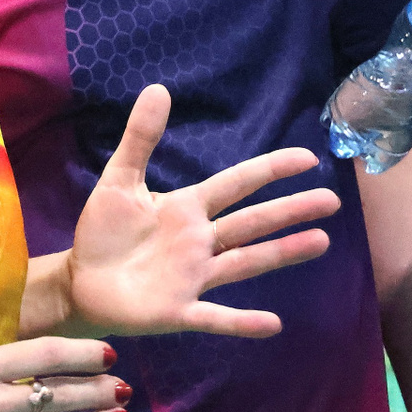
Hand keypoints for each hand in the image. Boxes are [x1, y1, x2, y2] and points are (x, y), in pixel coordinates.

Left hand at [65, 84, 340, 338]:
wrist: (80, 283)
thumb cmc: (104, 233)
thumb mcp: (119, 180)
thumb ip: (140, 139)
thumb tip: (158, 88)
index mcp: (189, 208)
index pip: (237, 183)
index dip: (271, 170)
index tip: (308, 158)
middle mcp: (201, 241)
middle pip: (253, 222)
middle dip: (290, 210)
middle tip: (332, 201)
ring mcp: (194, 277)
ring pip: (246, 262)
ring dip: (281, 253)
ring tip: (320, 242)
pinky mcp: (179, 310)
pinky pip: (216, 316)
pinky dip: (242, 322)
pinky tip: (273, 324)